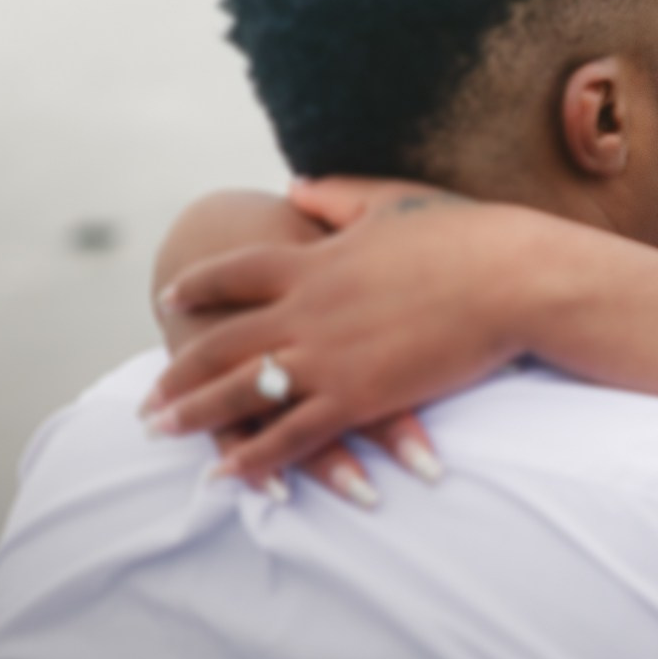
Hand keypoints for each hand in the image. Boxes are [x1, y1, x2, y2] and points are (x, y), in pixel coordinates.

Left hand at [144, 178, 541, 485]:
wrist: (512, 277)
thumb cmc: (467, 235)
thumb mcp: (392, 201)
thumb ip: (338, 196)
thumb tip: (297, 185)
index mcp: (313, 259)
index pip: (235, 274)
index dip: (198, 287)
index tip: (168, 299)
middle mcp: (306, 309)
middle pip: (221, 342)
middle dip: (178, 372)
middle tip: (145, 398)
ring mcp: (328, 357)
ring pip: (241, 392)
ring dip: (194, 416)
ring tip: (158, 433)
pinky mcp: (359, 396)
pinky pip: (292, 433)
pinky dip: (255, 455)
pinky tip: (228, 473)